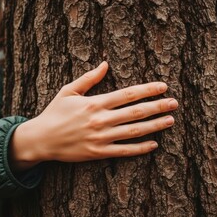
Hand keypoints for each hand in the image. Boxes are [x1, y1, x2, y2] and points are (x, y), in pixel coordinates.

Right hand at [10, 62, 177, 170]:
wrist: (41, 139)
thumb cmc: (55, 113)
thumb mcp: (68, 91)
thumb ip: (89, 78)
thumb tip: (105, 64)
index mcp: (95, 103)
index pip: (128, 94)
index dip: (147, 90)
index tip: (163, 87)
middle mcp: (101, 120)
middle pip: (136, 112)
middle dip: (158, 106)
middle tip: (174, 103)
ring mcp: (101, 138)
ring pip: (134, 131)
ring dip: (155, 126)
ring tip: (170, 121)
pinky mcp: (99, 153)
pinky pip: (124, 151)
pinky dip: (140, 148)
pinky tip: (154, 144)